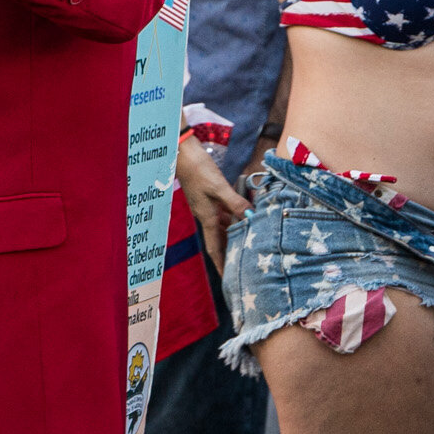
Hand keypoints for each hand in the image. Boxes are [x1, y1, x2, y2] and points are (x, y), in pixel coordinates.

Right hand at [177, 134, 247, 272]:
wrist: (182, 153)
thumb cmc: (198, 169)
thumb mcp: (218, 186)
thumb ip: (234, 202)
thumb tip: (251, 216)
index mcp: (207, 218)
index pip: (215, 248)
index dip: (221, 265)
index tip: (227, 281)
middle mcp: (206, 215)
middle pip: (220, 240)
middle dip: (230, 254)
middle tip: (244, 266)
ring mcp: (207, 205)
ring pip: (224, 226)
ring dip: (234, 235)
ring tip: (249, 245)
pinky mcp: (209, 195)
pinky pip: (224, 213)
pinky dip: (234, 218)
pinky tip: (245, 216)